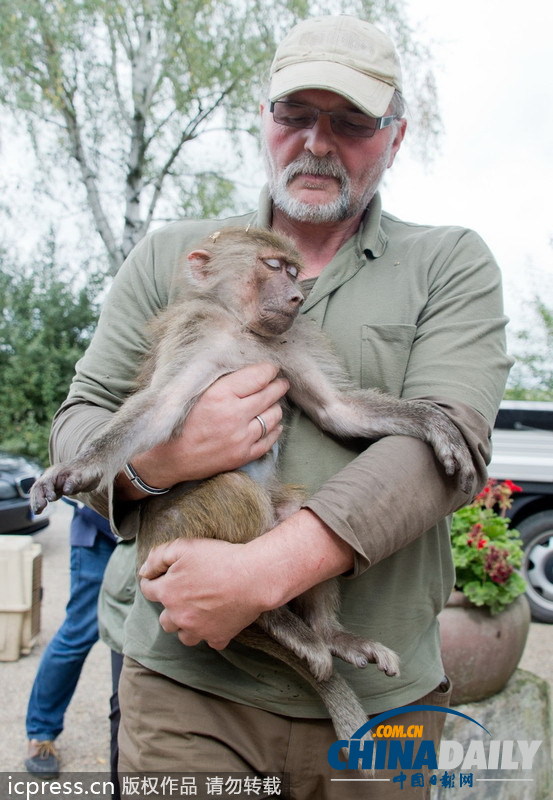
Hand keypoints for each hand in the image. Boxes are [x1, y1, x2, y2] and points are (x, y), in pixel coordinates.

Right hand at [117, 362, 288, 497]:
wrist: (168, 459)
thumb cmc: (178, 421)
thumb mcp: (196, 392)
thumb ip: (222, 382)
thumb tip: (250, 371)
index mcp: (220, 395)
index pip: (258, 377)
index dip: (269, 370)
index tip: (271, 369)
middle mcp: (234, 415)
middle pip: (270, 395)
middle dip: (278, 386)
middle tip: (280, 383)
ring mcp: (241, 437)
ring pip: (274, 416)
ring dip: (275, 407)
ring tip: (272, 403)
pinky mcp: (243, 455)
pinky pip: (270, 440)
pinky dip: (274, 429)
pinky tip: (272, 424)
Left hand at [139, 538, 268, 649]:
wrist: (253, 576)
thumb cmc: (219, 558)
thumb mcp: (184, 547)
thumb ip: (157, 557)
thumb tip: (143, 572)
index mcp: (168, 593)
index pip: (148, 590)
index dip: (154, 581)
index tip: (164, 577)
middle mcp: (179, 616)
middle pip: (164, 620)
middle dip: (170, 608)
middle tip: (184, 596)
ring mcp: (198, 630)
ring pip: (184, 636)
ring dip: (187, 626)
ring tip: (198, 613)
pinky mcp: (219, 636)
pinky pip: (210, 642)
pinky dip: (212, 633)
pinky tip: (218, 621)